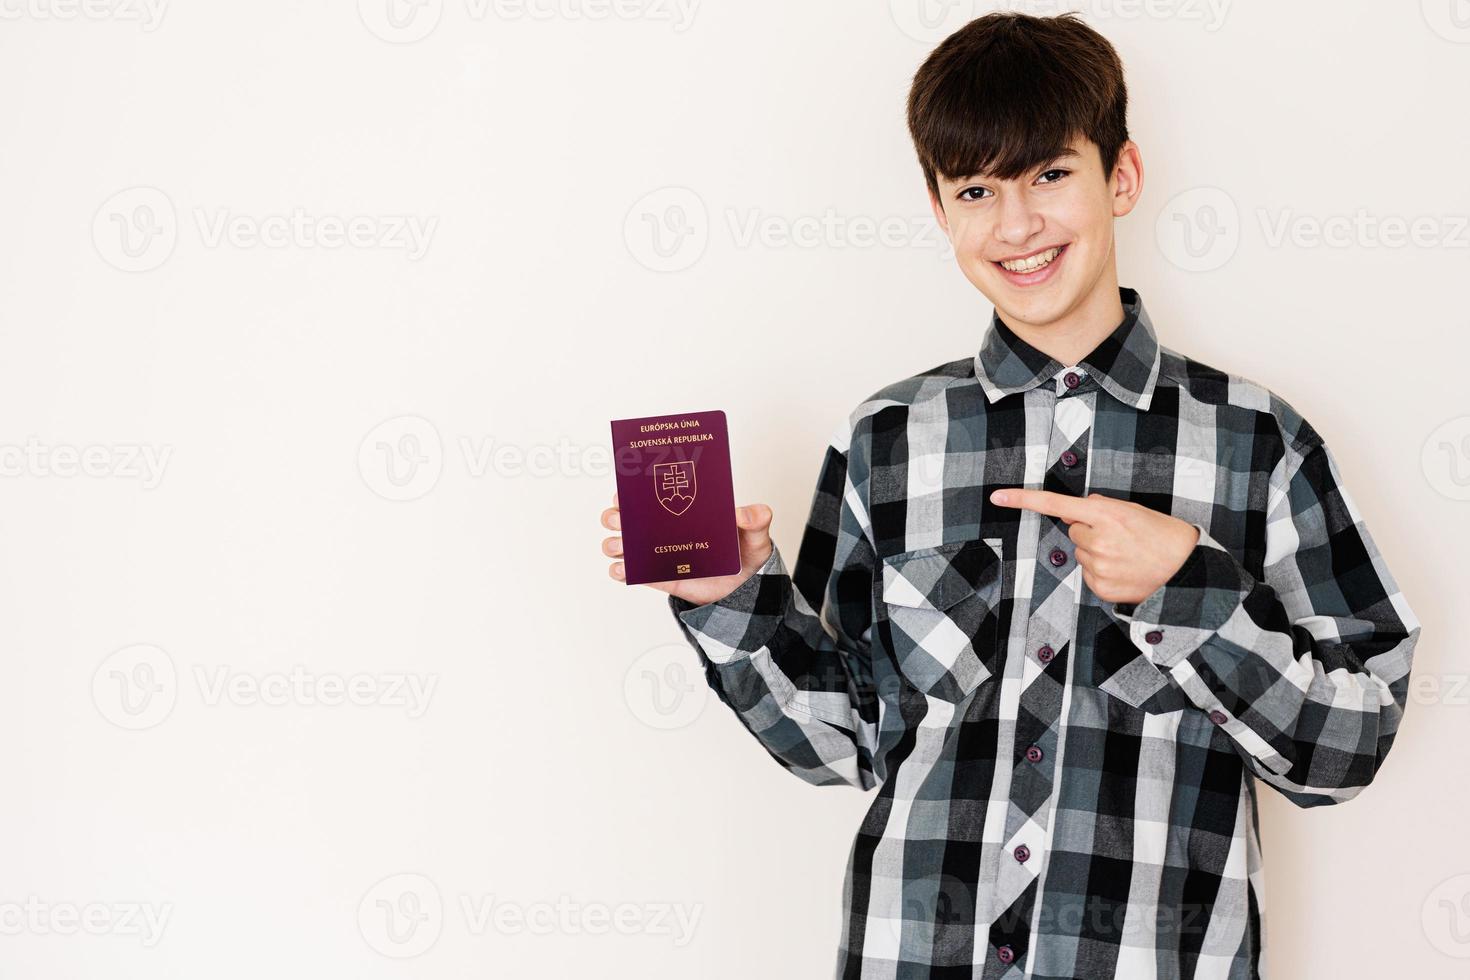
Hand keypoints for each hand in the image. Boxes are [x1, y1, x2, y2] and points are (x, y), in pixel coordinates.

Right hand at [601, 492, 775, 604]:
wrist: (744, 589)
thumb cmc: (745, 553)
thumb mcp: (756, 534)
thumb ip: (756, 519)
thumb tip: (743, 513)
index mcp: (682, 509)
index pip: (652, 495)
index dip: (632, 490)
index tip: (626, 489)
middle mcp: (664, 529)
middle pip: (628, 518)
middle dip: (616, 515)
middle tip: (620, 517)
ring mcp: (659, 553)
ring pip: (624, 545)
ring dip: (615, 542)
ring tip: (620, 545)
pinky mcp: (660, 577)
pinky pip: (635, 573)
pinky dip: (622, 570)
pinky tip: (622, 568)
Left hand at [989, 488, 1199, 604]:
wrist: (1187, 571)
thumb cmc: (1163, 536)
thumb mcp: (1134, 510)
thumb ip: (1101, 507)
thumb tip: (1076, 508)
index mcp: (1106, 515)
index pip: (1056, 504)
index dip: (1023, 500)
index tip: (997, 497)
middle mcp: (1097, 540)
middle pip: (1073, 530)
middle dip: (1090, 532)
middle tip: (1121, 538)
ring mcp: (1097, 567)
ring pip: (1081, 554)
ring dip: (1097, 553)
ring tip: (1127, 555)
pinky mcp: (1099, 588)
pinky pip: (1088, 575)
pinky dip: (1102, 572)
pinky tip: (1124, 571)